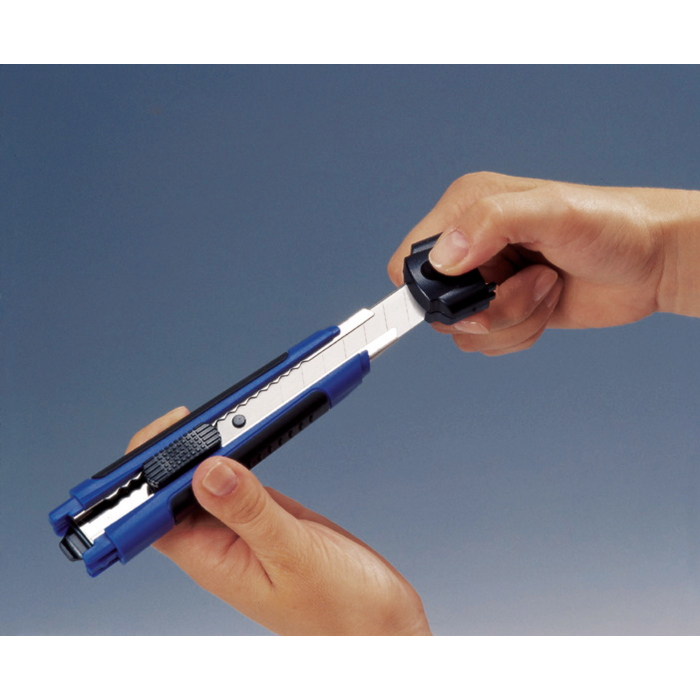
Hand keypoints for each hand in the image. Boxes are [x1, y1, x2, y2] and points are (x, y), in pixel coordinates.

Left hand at [127, 407, 431, 635]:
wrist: (377, 623)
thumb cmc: (338, 608)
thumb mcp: (294, 555)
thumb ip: (250, 511)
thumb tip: (207, 469)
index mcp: (211, 559)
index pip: (151, 517)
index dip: (146, 476)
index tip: (165, 436)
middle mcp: (219, 540)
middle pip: (175, 490)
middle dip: (178, 449)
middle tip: (201, 416)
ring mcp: (242, 525)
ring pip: (208, 479)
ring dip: (211, 448)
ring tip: (227, 417)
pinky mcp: (266, 513)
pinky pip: (240, 478)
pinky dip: (240, 452)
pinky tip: (245, 437)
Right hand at [388, 172, 699, 355]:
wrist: (651, 263)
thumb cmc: (612, 225)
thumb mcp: (553, 212)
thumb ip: (491, 222)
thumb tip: (443, 260)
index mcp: (466, 210)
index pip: (409, 261)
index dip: (433, 286)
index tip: (477, 287)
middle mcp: (470, 247)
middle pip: (435, 307)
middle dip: (488, 307)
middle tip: (530, 280)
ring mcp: (487, 282)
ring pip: (464, 332)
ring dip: (512, 320)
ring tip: (546, 285)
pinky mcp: (505, 311)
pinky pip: (487, 344)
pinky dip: (521, 334)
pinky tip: (547, 302)